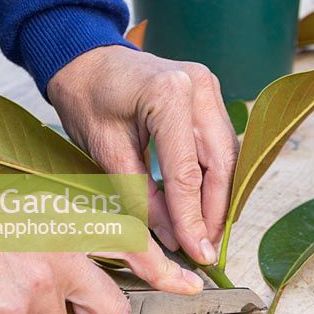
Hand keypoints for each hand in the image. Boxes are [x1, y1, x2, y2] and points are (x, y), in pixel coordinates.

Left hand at [47, 46, 239, 266]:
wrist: (85, 59)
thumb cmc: (87, 97)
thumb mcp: (105, 151)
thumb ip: (141, 195)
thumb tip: (173, 236)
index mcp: (168, 94)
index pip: (187, 172)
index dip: (192, 219)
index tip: (195, 254)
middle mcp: (198, 85)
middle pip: (221, 162)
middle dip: (216, 211)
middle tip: (205, 248)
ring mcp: (208, 86)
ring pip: (228, 153)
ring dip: (219, 195)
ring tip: (204, 232)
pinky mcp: (208, 92)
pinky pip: (220, 141)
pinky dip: (214, 174)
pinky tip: (204, 201)